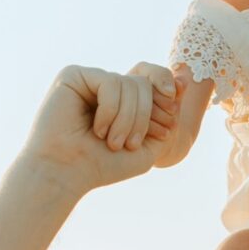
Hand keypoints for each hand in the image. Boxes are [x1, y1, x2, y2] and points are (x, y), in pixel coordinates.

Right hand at [15, 61, 179, 196]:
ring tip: (110, 141)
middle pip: (144, 84)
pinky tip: (97, 129)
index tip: (164, 129)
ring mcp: (90, 80)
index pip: (155, 83)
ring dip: (127, 119)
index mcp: (123, 101)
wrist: (66, 174)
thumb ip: (167, 119)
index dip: (166, 99)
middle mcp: (107, 87)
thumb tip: (182, 82)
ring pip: (130, 84)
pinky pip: (111, 81)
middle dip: (144, 118)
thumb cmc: (102, 165)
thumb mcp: (148, 147)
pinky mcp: (74, 75)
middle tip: (128, 145)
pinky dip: (110, 110)